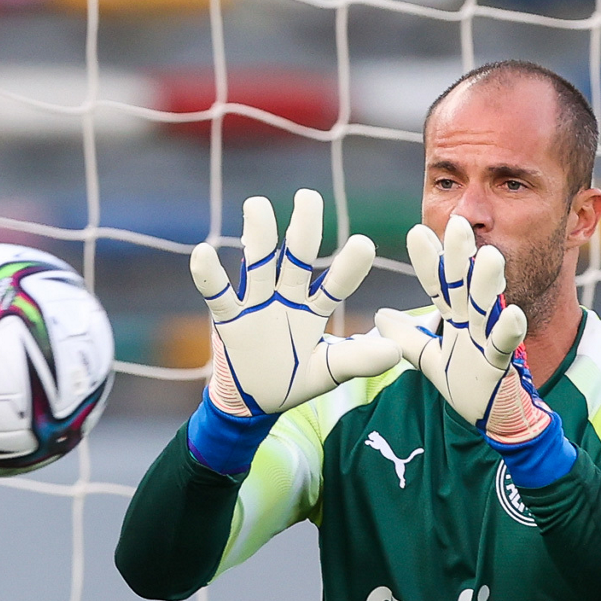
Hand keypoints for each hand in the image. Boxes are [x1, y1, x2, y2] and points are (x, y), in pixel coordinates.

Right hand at [190, 188, 400, 417]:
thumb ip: (358, 359)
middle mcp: (286, 297)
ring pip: (258, 263)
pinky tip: (204, 252)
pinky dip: (209, 275)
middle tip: (308, 198)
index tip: (364, 244)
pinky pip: (218, 294)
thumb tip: (396, 352)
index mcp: (314, 308)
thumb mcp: (329, 371)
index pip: (335, 283)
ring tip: (257, 205)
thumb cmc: (295, 379)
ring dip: (257, 235)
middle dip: (302, 228)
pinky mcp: (229, 319)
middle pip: (296, 256)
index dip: (348, 267)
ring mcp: (256, 304)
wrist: (254, 402)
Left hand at [376, 216, 573, 485]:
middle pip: (464, 284)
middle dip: (461, 256)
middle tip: (458, 222)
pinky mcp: (502, 364)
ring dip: (488, 283)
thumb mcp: (428, 359)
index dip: (428, 261)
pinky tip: (512, 312)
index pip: (439, 285)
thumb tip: (379, 316)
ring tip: (489, 257)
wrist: (495, 418)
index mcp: (455, 319)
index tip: (417, 232)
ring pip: (488, 308)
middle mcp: (472, 323)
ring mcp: (488, 341)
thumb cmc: (468, 384)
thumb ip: (407, 337)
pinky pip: (505, 345)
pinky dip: (509, 330)